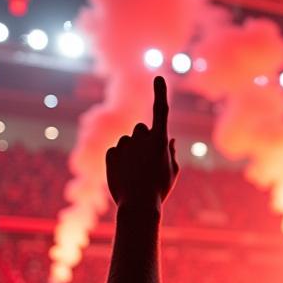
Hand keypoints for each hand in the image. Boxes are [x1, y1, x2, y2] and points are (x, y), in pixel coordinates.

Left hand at [106, 76, 179, 208]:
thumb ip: (170, 151)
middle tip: (148, 162)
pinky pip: (116, 152)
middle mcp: (141, 137)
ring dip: (132, 153)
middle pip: (141, 130)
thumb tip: (168, 138)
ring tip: (136, 174)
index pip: (161, 110)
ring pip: (128, 142)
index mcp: (160, 140)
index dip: (160, 92)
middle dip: (144, 140)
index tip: (158, 77)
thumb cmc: (160, 189)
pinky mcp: (111, 153)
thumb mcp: (172, 171)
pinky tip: (125, 176)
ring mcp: (124, 144)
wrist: (138, 206)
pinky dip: (120, 162)